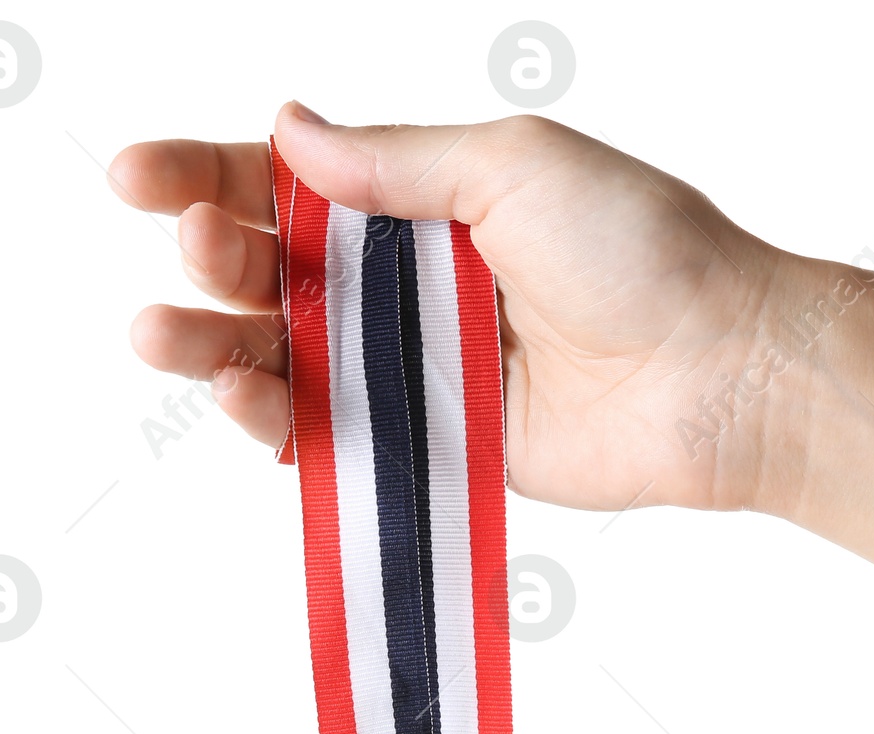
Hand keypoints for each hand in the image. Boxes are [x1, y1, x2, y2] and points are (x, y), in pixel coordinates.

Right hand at [111, 104, 799, 509]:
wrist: (722, 372)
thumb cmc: (644, 249)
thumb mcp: (511, 164)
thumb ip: (394, 163)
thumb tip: (289, 130)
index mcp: (425, 197)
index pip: (290, 180)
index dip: (206, 175)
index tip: (137, 177)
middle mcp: (413, 282)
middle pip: (273, 272)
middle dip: (211, 258)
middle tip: (190, 251)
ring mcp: (421, 370)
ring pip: (289, 358)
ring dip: (218, 345)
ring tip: (169, 337)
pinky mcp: (440, 449)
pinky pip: (339, 438)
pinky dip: (282, 423)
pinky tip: (245, 398)